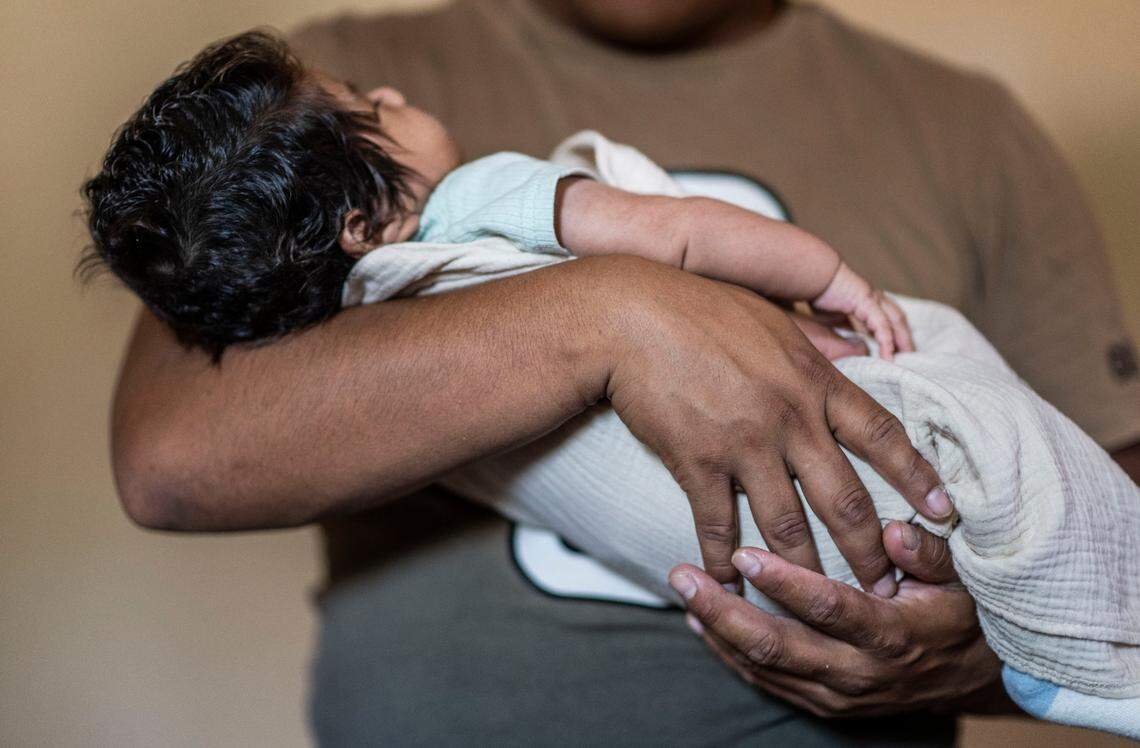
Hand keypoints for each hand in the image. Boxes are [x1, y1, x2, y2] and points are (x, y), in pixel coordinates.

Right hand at [601, 258, 952, 592]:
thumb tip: (854, 358)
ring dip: (806, 572)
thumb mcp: (773, 317)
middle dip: (870, 552)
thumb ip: (814, 347)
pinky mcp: (698, 461)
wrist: (632, 316)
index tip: (945, 513)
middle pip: (845, 498)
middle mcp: (791, 416)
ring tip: (818, 604)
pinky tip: (732, 583)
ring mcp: (745, 442)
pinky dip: (727, 560)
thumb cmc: (701, 307)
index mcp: (815, 379)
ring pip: (789, 525)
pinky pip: (719, 525)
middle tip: (888, 588)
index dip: (918, 478)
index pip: (883, 436)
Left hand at [669, 522, 1010, 716]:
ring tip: (683, 592)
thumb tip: (894, 532)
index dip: (784, 583)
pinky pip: (767, 682)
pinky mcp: (824, 704)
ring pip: (764, 667)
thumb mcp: (961, 578)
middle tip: (683, 574)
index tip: (743, 553)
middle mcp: (859, 671)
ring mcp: (838, 694)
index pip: (829, 609)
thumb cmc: (961, 612)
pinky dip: (730, 655)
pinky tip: (702, 626)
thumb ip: (928, 554)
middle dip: (723, 610)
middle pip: (778, 646)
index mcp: (892, 635)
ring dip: (717, 630)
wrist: (975, 677)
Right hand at [812, 263, 913, 360]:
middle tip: (910, 355)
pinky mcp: (866, 300)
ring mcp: (872, 297)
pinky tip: (888, 355)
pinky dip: (886, 340)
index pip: (886, 318)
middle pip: (897, 318)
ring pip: (895, 321)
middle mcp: (873, 297)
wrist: (812, 274)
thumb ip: (843, 328)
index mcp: (865, 300)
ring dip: (902, 339)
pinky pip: (880, 324)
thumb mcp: (830, 317)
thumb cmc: (817, 293)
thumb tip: (855, 345)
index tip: (897, 350)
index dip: (894, 333)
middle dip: (905, 336)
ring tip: (907, 357)